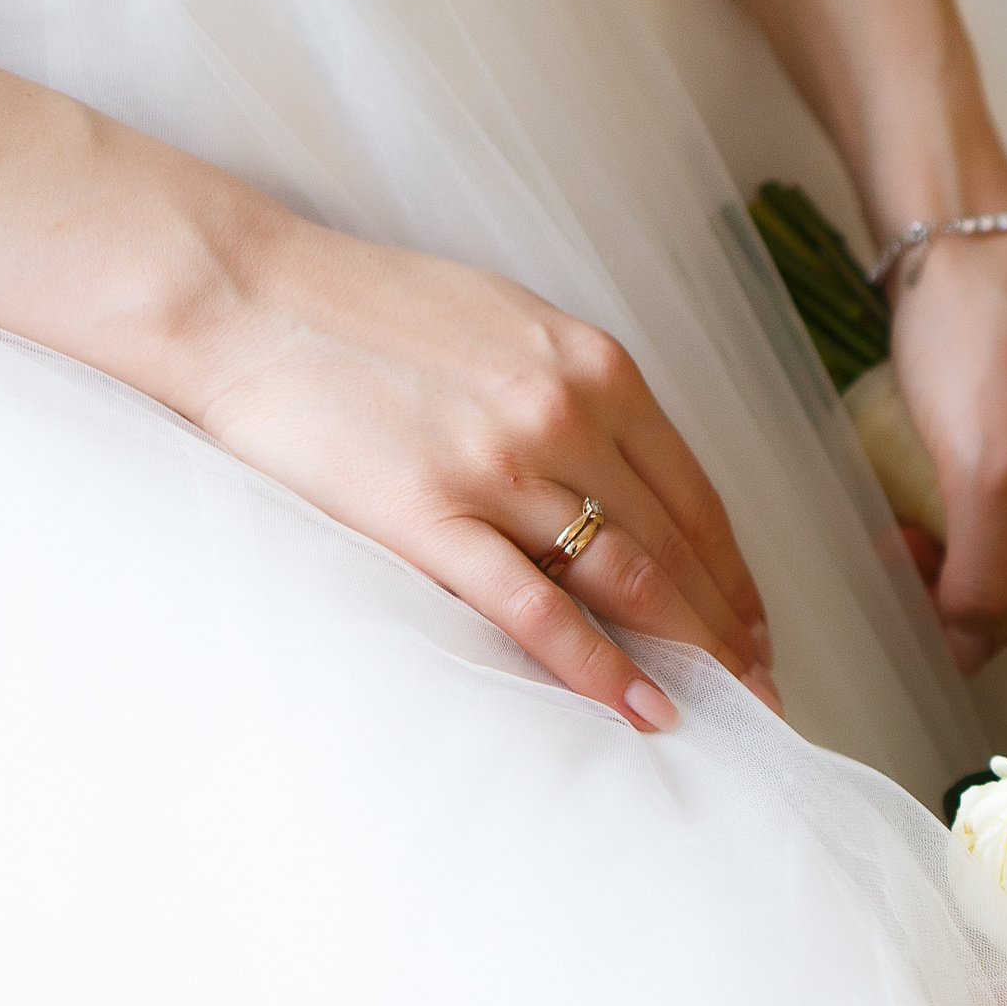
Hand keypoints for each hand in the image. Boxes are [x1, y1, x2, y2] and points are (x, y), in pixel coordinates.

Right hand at [192, 218, 777, 729]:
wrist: (241, 295)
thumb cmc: (372, 313)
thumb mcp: (512, 329)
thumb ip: (582, 399)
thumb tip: (633, 479)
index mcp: (595, 370)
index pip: (697, 498)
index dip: (736, 575)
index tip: (757, 629)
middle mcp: (566, 415)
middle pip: (677, 547)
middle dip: (730, 630)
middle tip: (765, 693)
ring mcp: (501, 467)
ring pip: (628, 579)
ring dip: (691, 652)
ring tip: (728, 707)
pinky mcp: (430, 515)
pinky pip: (536, 608)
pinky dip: (601, 666)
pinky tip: (644, 709)